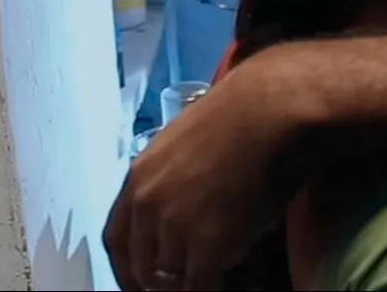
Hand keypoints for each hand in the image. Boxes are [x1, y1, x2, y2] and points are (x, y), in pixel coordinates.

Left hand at [104, 57, 301, 290]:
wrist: (270, 112)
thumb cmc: (241, 116)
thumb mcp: (187, 143)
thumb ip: (174, 179)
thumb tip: (190, 207)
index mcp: (138, 179)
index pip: (117, 241)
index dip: (127, 270)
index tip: (142, 284)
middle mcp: (147, 205)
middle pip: (143, 266)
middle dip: (162, 283)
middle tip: (187, 285)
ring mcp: (175, 228)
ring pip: (173, 279)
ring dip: (193, 283)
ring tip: (219, 278)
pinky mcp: (207, 247)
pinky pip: (202, 287)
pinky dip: (215, 289)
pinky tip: (233, 283)